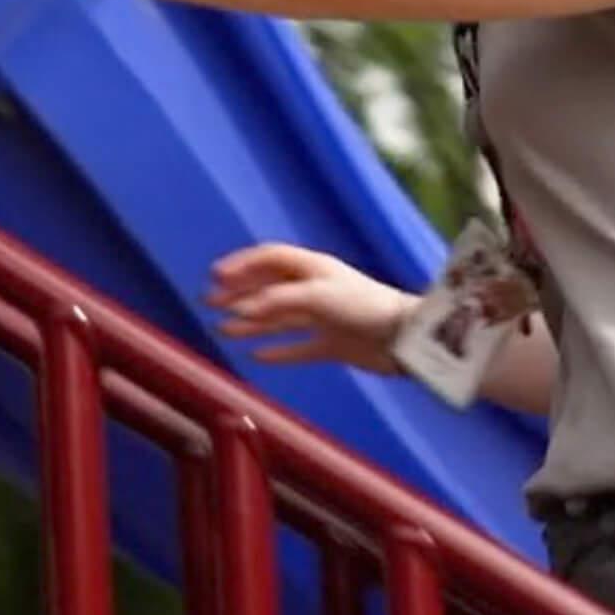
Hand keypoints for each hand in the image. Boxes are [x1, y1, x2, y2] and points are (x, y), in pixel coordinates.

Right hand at [206, 243, 415, 372]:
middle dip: (238, 294)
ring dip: (250, 323)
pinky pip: (298, 347)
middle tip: (210, 302)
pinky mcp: (333, 345)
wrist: (405, 338)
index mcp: (313, 269)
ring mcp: (324, 318)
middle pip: (269, 288)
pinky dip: (277, 350)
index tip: (215, 276)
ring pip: (279, 319)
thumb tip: (239, 311)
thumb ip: (276, 302)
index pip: (271, 259)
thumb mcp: (317, 296)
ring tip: (223, 330)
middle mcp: (316, 290)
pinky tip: (257, 355)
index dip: (242, 265)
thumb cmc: (365, 306)